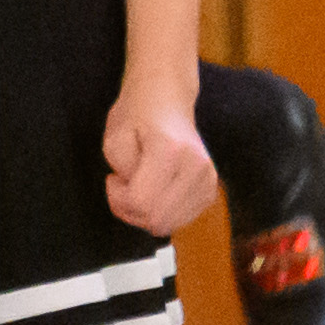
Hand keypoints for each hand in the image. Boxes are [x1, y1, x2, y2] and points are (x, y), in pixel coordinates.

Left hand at [99, 82, 220, 245]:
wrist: (167, 99)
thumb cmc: (137, 116)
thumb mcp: (114, 138)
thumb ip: (121, 173)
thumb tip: (139, 202)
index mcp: (171, 149)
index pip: (140, 202)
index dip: (118, 197)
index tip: (114, 177)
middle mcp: (196, 166)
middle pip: (156, 220)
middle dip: (131, 209)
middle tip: (124, 184)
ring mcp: (208, 179)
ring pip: (167, 225)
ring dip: (145, 213)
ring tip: (140, 186)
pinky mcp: (210, 190)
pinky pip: (179, 221)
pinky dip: (161, 213)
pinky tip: (155, 191)